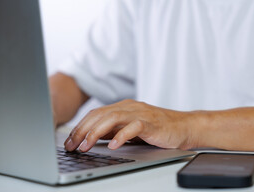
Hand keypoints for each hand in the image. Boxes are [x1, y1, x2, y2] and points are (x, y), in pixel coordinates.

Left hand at [64, 99, 196, 151]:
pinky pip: (134, 127)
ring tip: (86, 146)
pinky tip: (113, 146)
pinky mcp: (151, 123)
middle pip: (100, 114)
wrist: (184, 126)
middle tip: (72, 146)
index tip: (69, 142)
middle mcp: (130, 107)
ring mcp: (141, 114)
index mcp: (123, 107)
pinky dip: (121, 136)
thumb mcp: (131, 129)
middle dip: (82, 130)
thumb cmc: (158, 129)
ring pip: (113, 117)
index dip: (80, 127)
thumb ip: (114, 129)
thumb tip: (91, 138)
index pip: (96, 114)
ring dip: (96, 132)